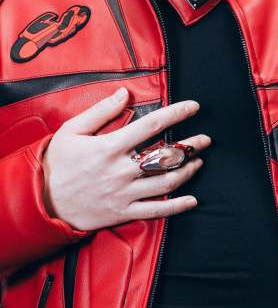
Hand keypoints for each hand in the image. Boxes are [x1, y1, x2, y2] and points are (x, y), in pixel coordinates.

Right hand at [42, 87, 209, 230]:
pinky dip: (177, 207)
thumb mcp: (72, 130)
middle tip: (206, 139)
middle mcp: (121, 171)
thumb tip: (125, 94)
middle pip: (166, 156)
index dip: (177, 113)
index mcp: (110, 147)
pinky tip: (193, 199)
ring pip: (166, 183)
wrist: (41, 201)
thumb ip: (101, 111)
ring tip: (199, 161)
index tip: (194, 107)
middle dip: (191, 146)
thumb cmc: (57, 162)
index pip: (152, 126)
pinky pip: (156, 211)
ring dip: (188, 171)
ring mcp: (124, 194)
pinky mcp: (123, 212)